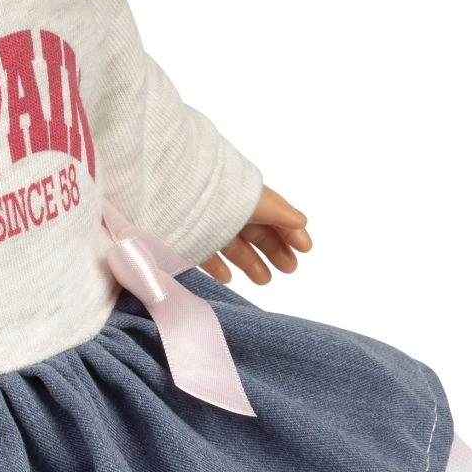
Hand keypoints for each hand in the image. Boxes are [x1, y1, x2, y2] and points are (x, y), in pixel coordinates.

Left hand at [197, 184, 311, 286]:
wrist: (165, 191)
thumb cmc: (213, 193)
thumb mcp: (251, 201)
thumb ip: (277, 212)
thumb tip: (301, 221)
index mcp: (245, 195)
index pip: (274, 213)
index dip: (290, 230)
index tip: (306, 249)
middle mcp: (227, 208)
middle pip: (256, 230)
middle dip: (275, 248)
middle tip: (290, 268)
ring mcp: (207, 223)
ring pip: (234, 245)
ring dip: (251, 262)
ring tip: (265, 280)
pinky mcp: (186, 239)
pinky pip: (206, 254)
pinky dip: (218, 266)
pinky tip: (228, 279)